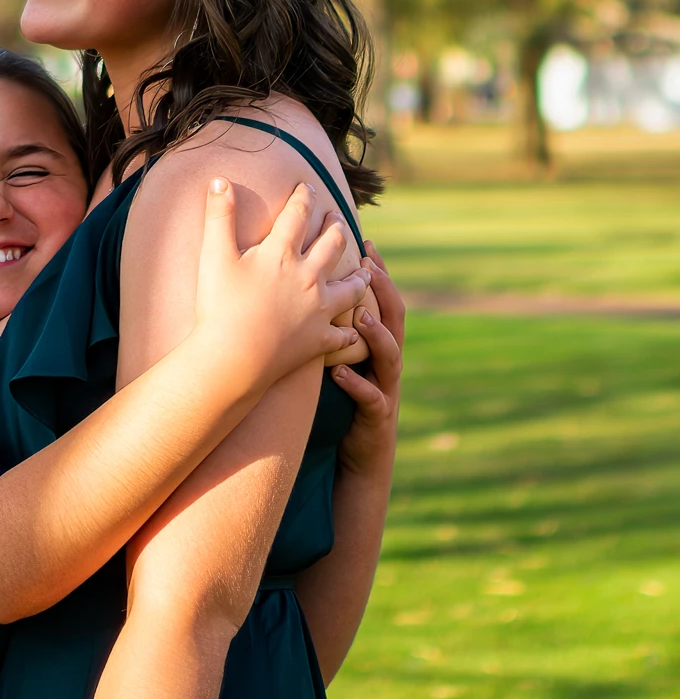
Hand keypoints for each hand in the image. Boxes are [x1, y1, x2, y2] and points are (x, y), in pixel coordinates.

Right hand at [193, 178, 369, 385]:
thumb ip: (218, 215)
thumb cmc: (219, 305)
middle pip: (332, 245)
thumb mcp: (213, 254)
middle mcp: (308, 277)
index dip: (304, 197)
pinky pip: (344, 334)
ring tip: (364, 269)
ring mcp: (318, 310)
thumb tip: (218, 179)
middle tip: (337, 219)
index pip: (298, 215)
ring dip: (359, 275)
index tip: (308, 186)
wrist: (233, 358)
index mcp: (282, 253)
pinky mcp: (320, 339)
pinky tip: (354, 328)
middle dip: (336, 228)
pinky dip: (351, 330)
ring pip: (351, 287)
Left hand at [331, 241, 403, 477]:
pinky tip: (337, 372)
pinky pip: (371, 398)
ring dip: (377, 335)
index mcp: (377, 346)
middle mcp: (386, 363)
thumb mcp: (337, 358)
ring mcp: (386, 389)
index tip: (366, 242)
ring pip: (391, 356)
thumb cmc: (343, 400)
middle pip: (395, 319)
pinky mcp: (376, 417)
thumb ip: (329, 328)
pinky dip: (356, 384)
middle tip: (369, 266)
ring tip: (360, 316)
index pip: (382, 301)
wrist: (359, 455)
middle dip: (385, 291)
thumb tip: (302, 292)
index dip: (379, 273)